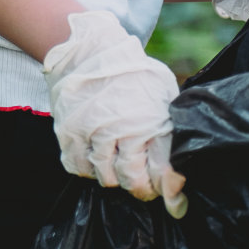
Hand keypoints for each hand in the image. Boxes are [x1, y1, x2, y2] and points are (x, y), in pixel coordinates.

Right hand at [42, 11, 188, 218]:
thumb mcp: (160, 90)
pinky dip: (87, 168)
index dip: (170, 190)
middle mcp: (123, 129)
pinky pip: (79, 168)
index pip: (163, 170)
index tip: (174, 200)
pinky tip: (94, 156)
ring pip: (105, 178)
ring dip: (113, 176)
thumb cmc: (129, 70)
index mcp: (150, 119)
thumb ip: (168, 123)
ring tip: (117, 163)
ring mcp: (93, 132)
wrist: (87, 48)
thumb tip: (180, 159)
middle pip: (133, 180)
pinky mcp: (69, 132)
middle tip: (142, 185)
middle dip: (141, 188)